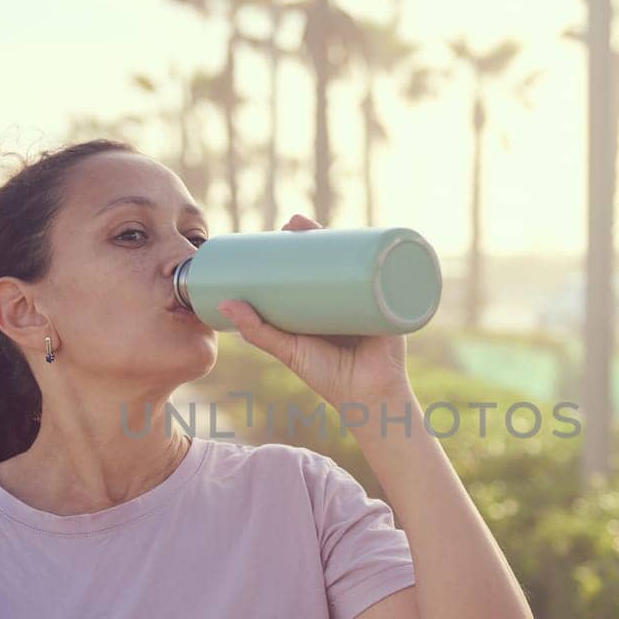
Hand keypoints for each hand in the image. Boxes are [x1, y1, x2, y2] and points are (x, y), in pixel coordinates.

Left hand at [217, 214, 412, 413]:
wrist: (369, 397)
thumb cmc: (329, 377)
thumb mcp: (290, 350)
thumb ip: (259, 331)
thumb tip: (225, 302)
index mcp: (324, 308)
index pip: (311, 268)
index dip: (297, 247)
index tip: (280, 231)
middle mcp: (346, 299)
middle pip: (333, 258)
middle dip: (316, 234)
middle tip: (294, 221)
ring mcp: (370, 299)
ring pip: (357, 260)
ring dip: (343, 234)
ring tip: (320, 223)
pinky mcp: (392, 303)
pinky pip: (392, 273)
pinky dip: (384, 252)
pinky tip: (371, 233)